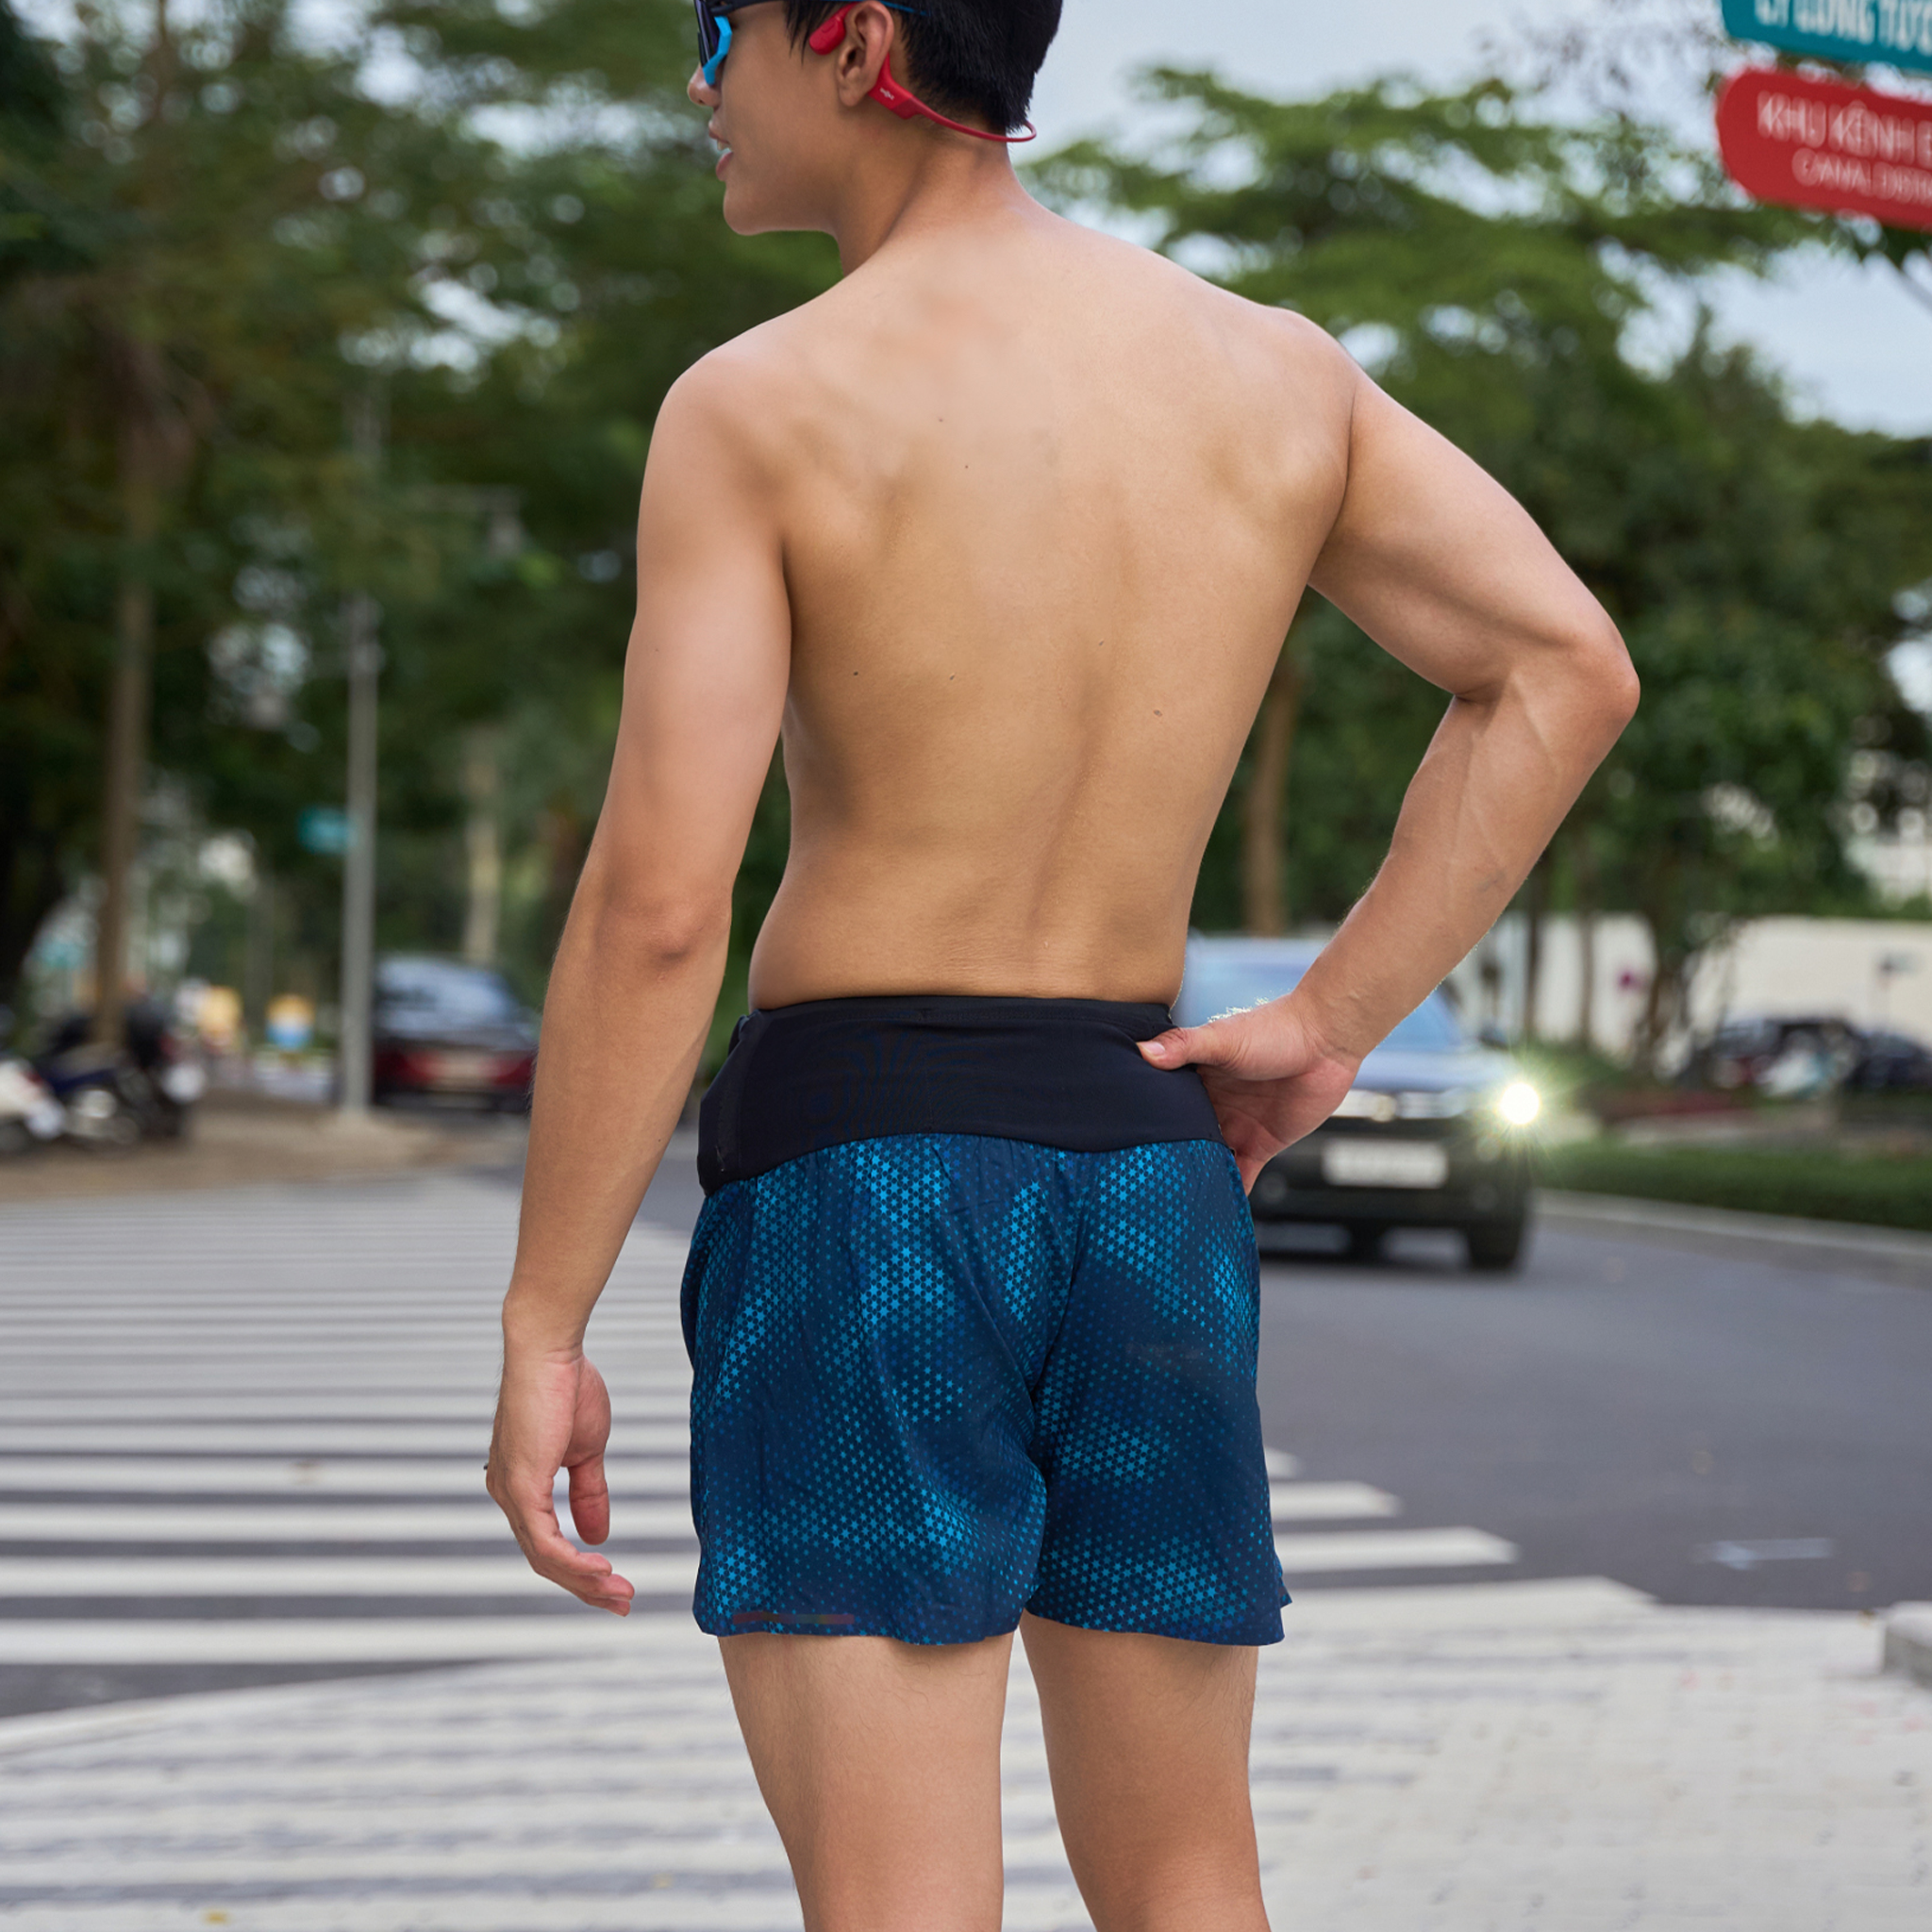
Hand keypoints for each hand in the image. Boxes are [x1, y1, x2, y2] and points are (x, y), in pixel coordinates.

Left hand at [486, 1346, 635, 1615]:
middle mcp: (507, 1494)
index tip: (615, 1582)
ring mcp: (510, 1493)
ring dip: (585, 1581)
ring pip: (545, 1557)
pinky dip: (573, 1561)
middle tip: (621, 1602)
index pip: (547, 1542)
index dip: (580, 1569)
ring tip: (619, 1592)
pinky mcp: (521, 1487)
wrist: (551, 1351)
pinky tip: (600, 1568)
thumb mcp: (585, 1450)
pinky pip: (545, 1540)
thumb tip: (598, 1535)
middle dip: (585, 1586)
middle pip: (544, 1559)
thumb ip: (589, 1493)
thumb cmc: (565, 1387)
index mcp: (519, 1485)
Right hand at [1140, 996, 1361, 1189]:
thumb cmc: (1275, 1029)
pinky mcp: (1262, 1145)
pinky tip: (1218, 1211)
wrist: (1325, 1041)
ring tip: (1174, 1204)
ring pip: (1209, 1161)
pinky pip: (1242, 1174)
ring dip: (1198, 1179)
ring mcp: (1236, 1127)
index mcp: (1195, 1080)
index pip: (1164, 1109)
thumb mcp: (1222, 1038)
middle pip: (1184, 1140)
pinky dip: (1232, 1192)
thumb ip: (1183, 1046)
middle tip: (1145, 1184)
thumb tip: (1142, 1051)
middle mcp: (1212, 1106)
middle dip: (1169, 1160)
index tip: (1126, 1147)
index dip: (1149, 1127)